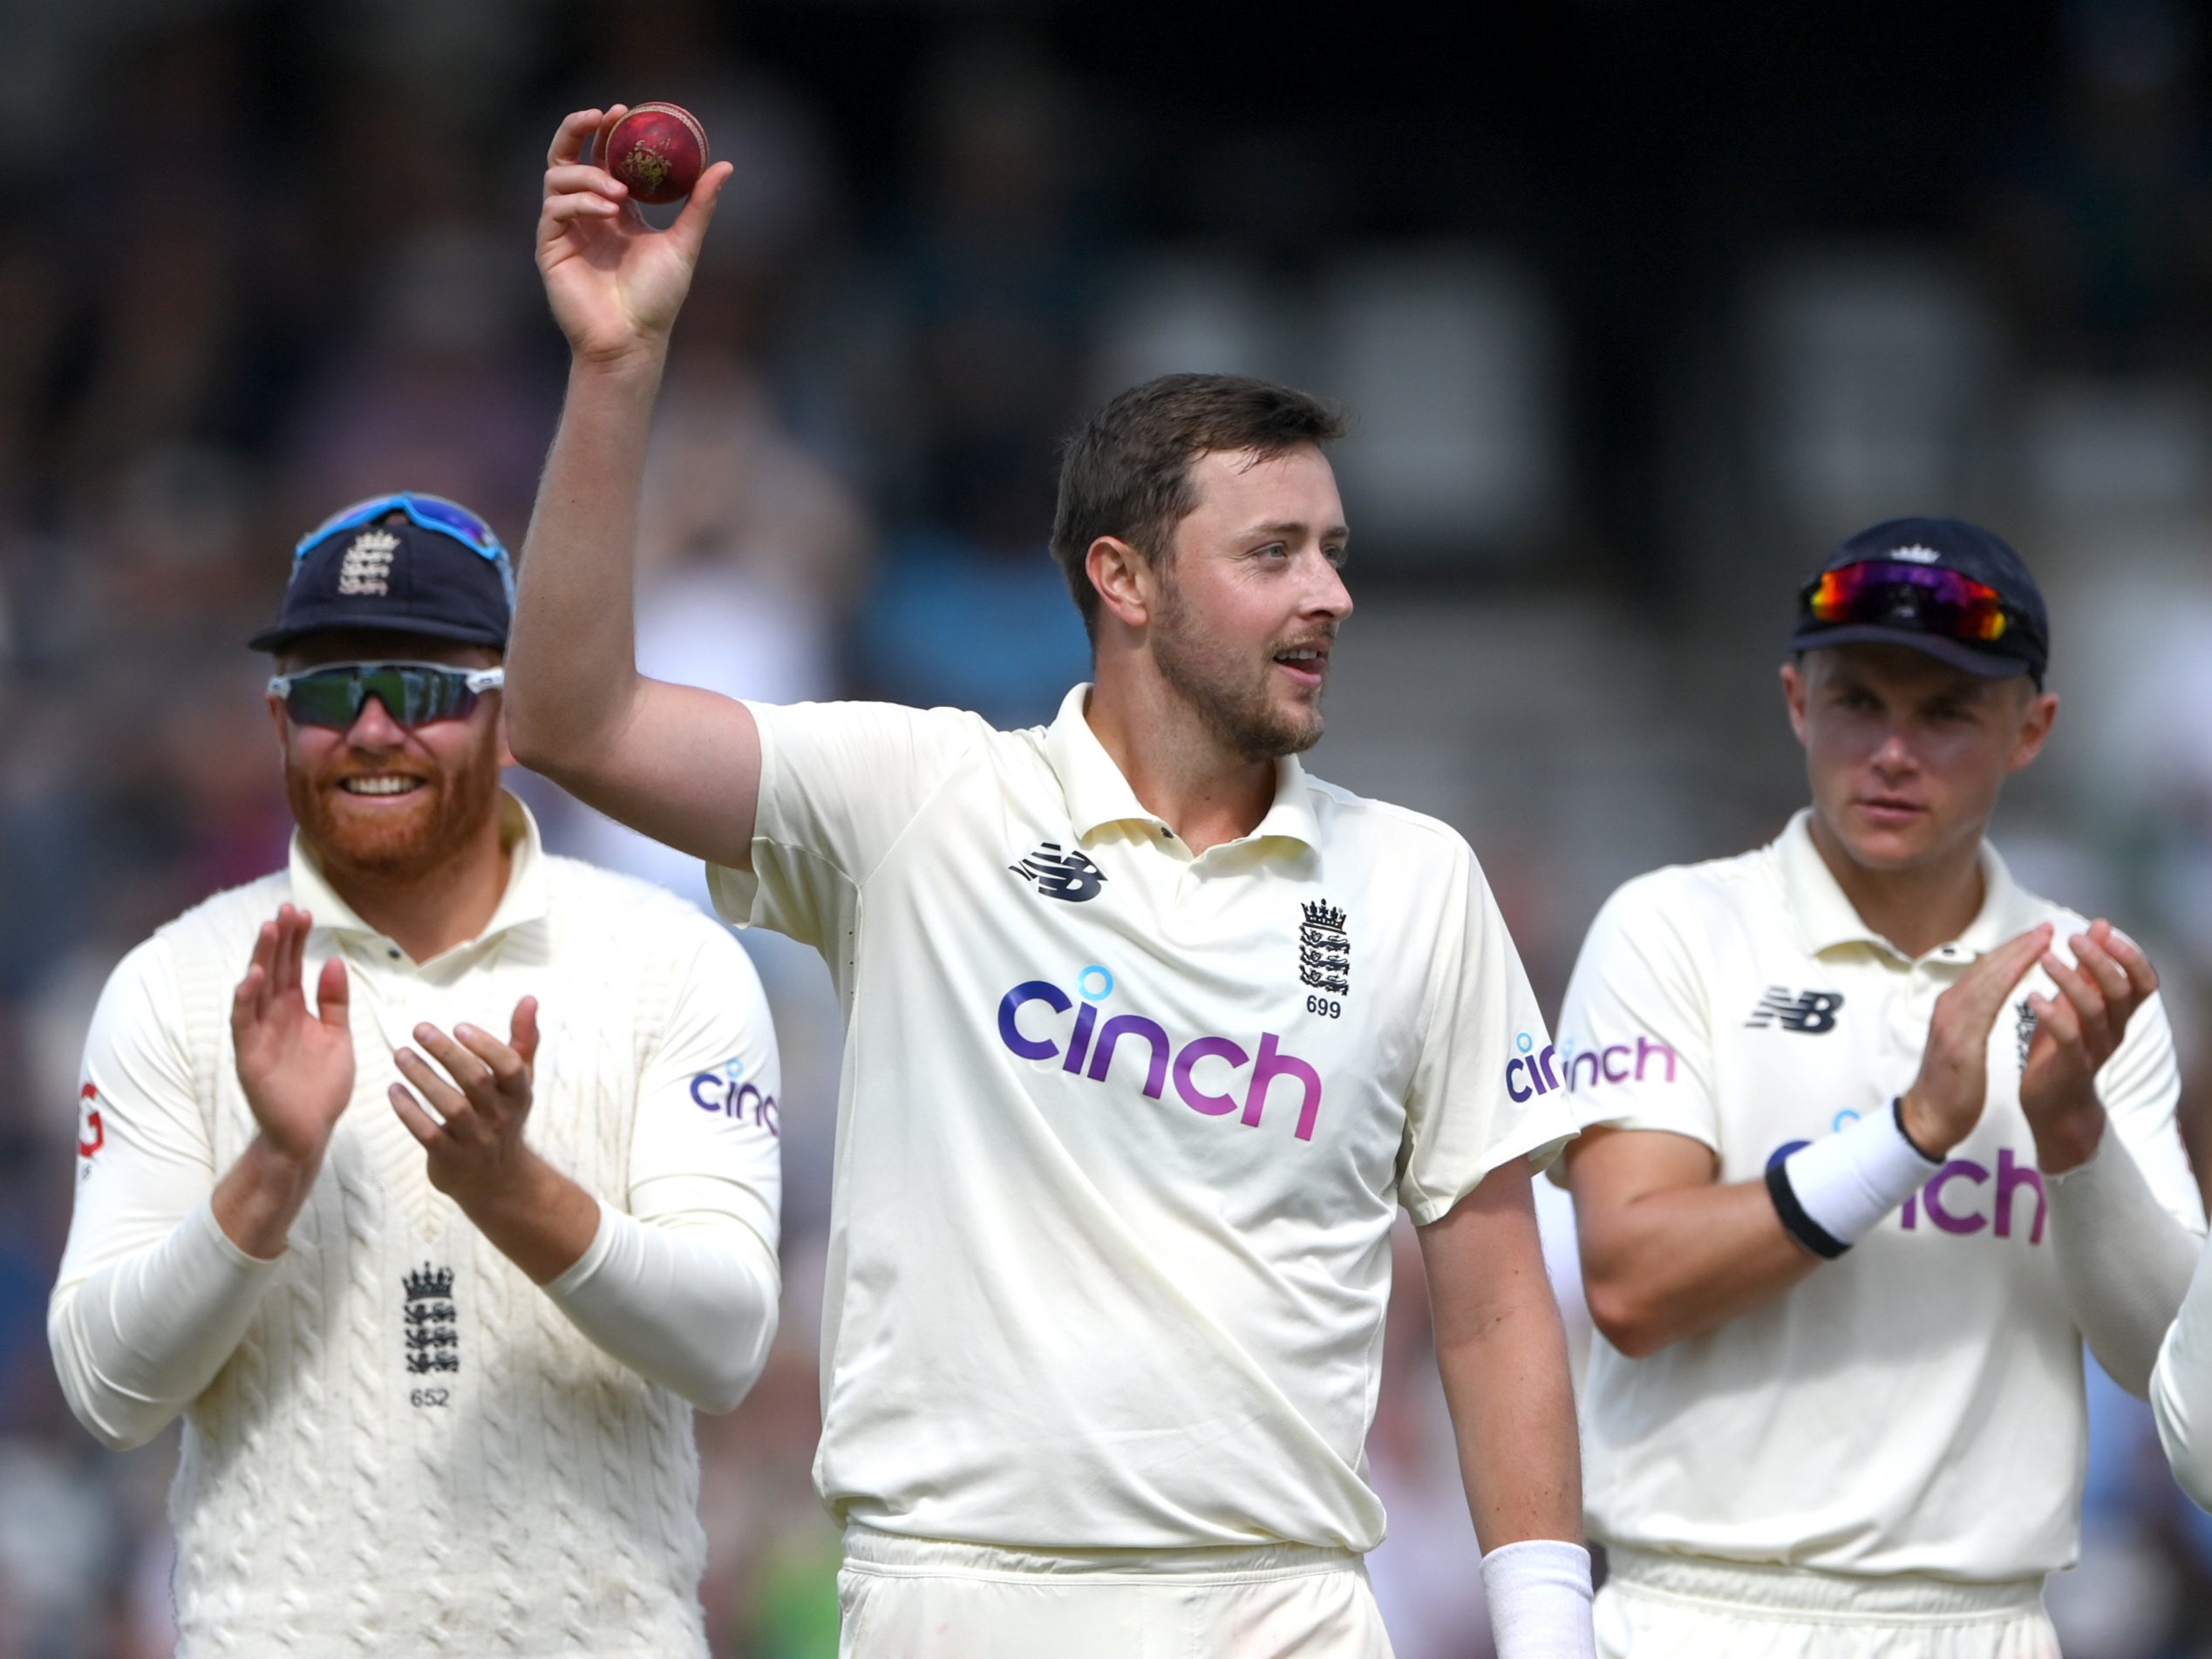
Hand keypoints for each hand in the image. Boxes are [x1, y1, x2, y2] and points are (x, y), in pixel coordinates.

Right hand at [230, 904, 352, 1167]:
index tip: (304, 912)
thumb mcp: (337, 1036)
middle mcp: (274, 1017)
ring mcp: (259, 1033)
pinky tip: (252, 977)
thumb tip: (333, 961)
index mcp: (295, 1010)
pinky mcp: (249, 1055)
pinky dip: (246, 999)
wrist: (309, 1131)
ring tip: (269, 930)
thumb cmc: (322, 1087)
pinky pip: (244, 1022)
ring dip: (260, 959)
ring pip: (256, 989)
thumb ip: (335, 1001)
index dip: (296, 941)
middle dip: (280, 940)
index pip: (293, 967)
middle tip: (287, 909)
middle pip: (274, 970)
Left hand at [390, 998, 542, 1210]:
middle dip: (446, 1053)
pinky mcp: (451, 1159)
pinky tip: (394, 1090)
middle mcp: (501, 1117)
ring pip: (450, 1106)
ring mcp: (476, 1140)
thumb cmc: (504, 1116)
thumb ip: (522, 1039)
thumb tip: (529, 999)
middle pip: (475, 1081)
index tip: (459, 1026)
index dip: (486, 1046)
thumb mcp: (520, 1081)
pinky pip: (427, 1133)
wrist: (499, 1180)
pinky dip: (409, 1112)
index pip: (509, 1067)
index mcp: (519, 1094)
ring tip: (401, 1054)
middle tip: (419, 1029)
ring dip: (423, 1078)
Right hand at [537, 107, 734, 365]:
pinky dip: (580, 201)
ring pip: (558, 178)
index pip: (600, 156)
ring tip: (619, 191)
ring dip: (588, 175)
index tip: (623, 110)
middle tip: (601, 116)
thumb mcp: (684, 244)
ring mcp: (565, 229)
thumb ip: (700, 205)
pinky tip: (607, 210)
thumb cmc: (657, 299)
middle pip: (566, 156)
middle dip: (577, 130)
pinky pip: (555, 210)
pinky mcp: (550, 247)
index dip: (605, 130)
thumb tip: (725, 165)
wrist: (633, 339)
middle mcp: (585, 213)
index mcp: (614, 209)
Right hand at [1899, 923, 2051, 1158]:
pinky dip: (2005, 979)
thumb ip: (1974, 1017)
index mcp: (1953, 1006)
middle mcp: (1950, 1005)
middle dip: (2018, 945)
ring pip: (1987, 977)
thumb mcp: (1963, 1043)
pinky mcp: (1959, 1036)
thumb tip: (1988, 998)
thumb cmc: (1951, 1085)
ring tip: (2043, 938)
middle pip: (1987, 966)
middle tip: (2047, 927)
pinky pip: (1986, 1000)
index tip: (2039, 936)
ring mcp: (1952, 1019)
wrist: (1930, 1117)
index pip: (1986, 971)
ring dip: (2016, 954)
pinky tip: (2024, 968)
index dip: (2012, 951)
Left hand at [2020, 920, 2157, 1171]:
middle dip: (2099, 961)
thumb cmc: (2063, 1045)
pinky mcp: (2071, 1065)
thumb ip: (2088, 968)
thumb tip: (2101, 925)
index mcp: (2119, 1013)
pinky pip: (2069, 1038)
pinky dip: (2052, 1014)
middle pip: (2120, 990)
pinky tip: (2032, 997)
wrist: (2054, 1103)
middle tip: (2072, 938)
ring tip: (2047, 960)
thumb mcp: (2076, 1002)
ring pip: (2095, 1011)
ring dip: (2071, 982)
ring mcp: (2095, 1049)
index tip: (2104, 931)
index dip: (2131, 956)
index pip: (2144, 982)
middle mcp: (2114, 1029)